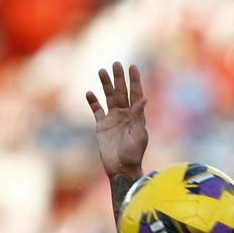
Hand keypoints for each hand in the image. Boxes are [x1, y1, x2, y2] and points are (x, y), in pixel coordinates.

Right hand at [87, 62, 148, 180]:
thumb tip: (143, 98)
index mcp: (136, 115)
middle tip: (116, 64)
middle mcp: (124, 114)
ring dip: (105, 85)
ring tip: (101, 71)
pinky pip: (96, 110)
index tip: (132, 67)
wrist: (121, 168)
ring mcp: (112, 119)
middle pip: (121, 92)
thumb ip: (138, 117)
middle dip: (118, 78)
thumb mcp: (138, 135)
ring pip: (108, 97)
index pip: (135, 94)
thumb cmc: (133, 154)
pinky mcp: (102, 126)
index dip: (134, 80)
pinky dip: (93, 102)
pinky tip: (89, 93)